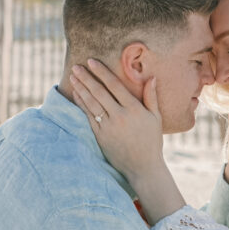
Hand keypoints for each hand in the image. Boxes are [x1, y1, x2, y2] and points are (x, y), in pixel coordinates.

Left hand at [69, 60, 185, 224]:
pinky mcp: (100, 136)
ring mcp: (108, 127)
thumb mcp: (156, 118)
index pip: (114, 85)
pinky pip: (88, 117)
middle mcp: (120, 116)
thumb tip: (152, 77)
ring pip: (91, 103)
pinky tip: (76, 95)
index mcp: (134, 109)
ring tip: (72, 77)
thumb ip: (151, 97)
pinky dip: (81, 105)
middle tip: (76, 66)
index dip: (101, 72)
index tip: (91, 61)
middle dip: (86, 78)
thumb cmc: (151, 141)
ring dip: (80, 89)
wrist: (143, 167)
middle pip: (99, 92)